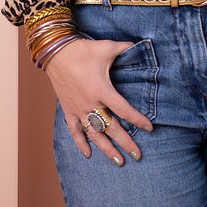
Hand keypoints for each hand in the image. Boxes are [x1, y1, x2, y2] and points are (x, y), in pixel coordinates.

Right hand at [44, 37, 153, 164]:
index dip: (137, 120)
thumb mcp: (107, 47)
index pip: (124, 109)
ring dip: (106, 149)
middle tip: (137, 155)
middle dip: (125, 142)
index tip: (150, 128)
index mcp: (102, 90)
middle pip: (111, 128)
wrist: (56, 52)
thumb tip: (138, 44)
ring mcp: (78, 109)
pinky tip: (88, 154)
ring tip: (118, 161)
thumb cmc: (83, 50)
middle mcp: (90, 103)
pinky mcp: (68, 109)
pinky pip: (74, 130)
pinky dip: (80, 142)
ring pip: (94, 134)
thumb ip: (124, 48)